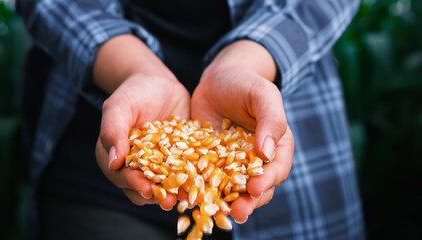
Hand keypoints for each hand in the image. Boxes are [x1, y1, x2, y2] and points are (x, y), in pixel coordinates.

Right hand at [93, 35, 189, 210]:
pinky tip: (203, 184)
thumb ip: (113, 131)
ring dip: (175, 193)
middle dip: (156, 196)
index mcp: (116, 157)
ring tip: (188, 197)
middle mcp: (136, 166)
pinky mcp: (179, 161)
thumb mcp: (119, 106)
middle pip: (143, 187)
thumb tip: (113, 162)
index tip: (146, 189)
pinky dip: (192, 180)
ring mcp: (159, 165)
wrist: (159, 83)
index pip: (121, 176)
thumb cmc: (134, 92)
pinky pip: (185, 174)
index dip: (133, 184)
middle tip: (169, 202)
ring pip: (164, 186)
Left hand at [191, 40, 293, 222]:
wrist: (218, 78)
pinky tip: (193, 196)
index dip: (267, 181)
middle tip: (237, 212)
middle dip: (248, 201)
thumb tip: (267, 152)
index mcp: (277, 146)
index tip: (255, 188)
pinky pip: (208, 178)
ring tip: (217, 212)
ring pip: (232, 188)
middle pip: (257, 187)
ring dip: (226, 202)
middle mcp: (256, 159)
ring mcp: (232, 163)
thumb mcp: (263, 95)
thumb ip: (271, 120)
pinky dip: (203, 189)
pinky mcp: (210, 161)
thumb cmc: (246, 83)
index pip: (277, 169)